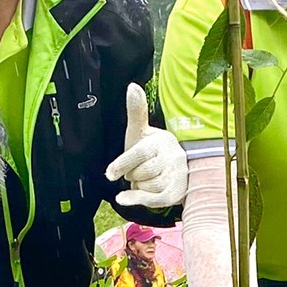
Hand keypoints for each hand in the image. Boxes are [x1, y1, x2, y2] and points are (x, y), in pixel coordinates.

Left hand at [105, 83, 187, 208]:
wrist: (176, 168)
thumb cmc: (151, 149)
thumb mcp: (140, 131)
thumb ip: (136, 111)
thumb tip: (132, 85)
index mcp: (161, 141)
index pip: (138, 154)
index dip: (122, 164)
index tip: (109, 174)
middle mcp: (172, 157)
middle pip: (139, 173)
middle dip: (132, 174)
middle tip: (138, 169)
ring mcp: (176, 176)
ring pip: (144, 187)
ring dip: (138, 185)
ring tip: (146, 178)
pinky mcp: (176, 193)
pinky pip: (151, 200)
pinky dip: (135, 199)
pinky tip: (124, 198)